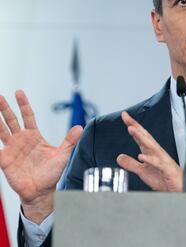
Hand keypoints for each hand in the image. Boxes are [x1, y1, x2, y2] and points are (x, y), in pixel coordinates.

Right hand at [0, 90, 82, 222]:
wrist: (41, 191)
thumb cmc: (51, 173)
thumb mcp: (63, 154)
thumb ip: (70, 140)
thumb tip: (80, 127)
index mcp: (34, 136)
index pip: (28, 116)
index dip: (24, 104)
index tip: (19, 92)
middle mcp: (22, 140)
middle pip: (12, 120)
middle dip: (5, 108)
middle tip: (0, 97)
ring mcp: (12, 149)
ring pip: (1, 131)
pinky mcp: (5, 160)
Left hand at [116, 112, 185, 192]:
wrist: (180, 189)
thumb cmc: (165, 179)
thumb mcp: (143, 172)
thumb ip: (131, 164)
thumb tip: (119, 157)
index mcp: (151, 152)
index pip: (141, 136)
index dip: (133, 126)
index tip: (125, 116)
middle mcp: (157, 153)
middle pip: (145, 136)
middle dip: (136, 126)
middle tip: (126, 117)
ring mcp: (163, 160)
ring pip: (151, 146)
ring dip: (141, 137)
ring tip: (132, 130)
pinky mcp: (167, 169)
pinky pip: (158, 163)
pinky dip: (150, 159)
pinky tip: (141, 156)